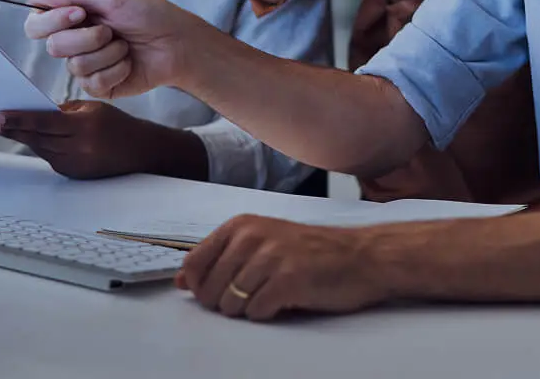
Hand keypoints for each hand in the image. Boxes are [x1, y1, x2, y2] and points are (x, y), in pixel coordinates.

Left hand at [0, 101, 205, 180]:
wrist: (140, 152)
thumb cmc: (117, 125)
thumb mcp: (92, 108)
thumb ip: (64, 110)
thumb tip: (36, 112)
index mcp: (84, 126)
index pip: (44, 122)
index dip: (19, 120)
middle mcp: (78, 148)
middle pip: (38, 138)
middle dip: (15, 129)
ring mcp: (75, 165)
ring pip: (41, 149)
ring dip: (25, 138)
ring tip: (9, 126)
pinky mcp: (73, 174)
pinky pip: (50, 158)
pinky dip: (40, 147)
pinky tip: (31, 138)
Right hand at [23, 0, 207, 98]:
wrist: (178, 42)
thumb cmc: (150, 14)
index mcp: (74, 18)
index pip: (37, 23)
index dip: (50, 20)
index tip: (79, 14)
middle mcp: (76, 42)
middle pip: (53, 46)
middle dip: (85, 38)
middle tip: (110, 30)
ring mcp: (88, 66)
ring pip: (75, 66)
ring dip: (107, 52)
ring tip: (126, 45)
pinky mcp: (101, 86)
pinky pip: (93, 82)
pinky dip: (116, 69)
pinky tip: (129, 63)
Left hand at [176, 215, 387, 320]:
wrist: (359, 256)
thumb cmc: (308, 252)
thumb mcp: (261, 243)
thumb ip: (220, 258)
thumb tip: (180, 279)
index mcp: (241, 225)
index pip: (194, 263)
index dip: (199, 286)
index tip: (218, 290)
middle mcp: (251, 236)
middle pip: (209, 290)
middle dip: (225, 302)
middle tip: (255, 293)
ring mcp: (270, 257)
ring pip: (231, 304)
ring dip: (248, 309)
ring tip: (272, 295)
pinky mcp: (288, 280)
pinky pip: (257, 312)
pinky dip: (268, 314)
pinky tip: (285, 301)